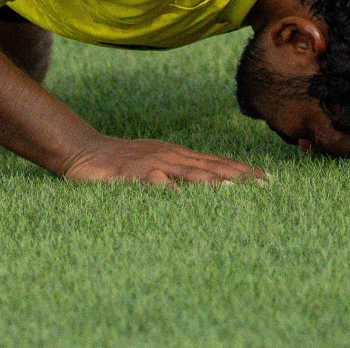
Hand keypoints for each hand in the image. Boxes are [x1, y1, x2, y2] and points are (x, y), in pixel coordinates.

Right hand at [60, 134, 269, 186]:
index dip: (242, 170)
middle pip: (211, 166)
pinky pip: (155, 182)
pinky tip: (182, 197)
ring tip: (235, 189)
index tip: (267, 179)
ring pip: (189, 172)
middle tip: (266, 186)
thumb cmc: (120, 162)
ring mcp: (153, 163)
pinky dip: (170, 188)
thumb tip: (210, 184)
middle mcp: (170, 156)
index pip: (217, 162)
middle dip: (239, 175)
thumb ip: (178, 173)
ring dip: (213, 180)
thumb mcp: (154, 163)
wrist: (83, 151)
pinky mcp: (133, 173)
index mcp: (178, 155)